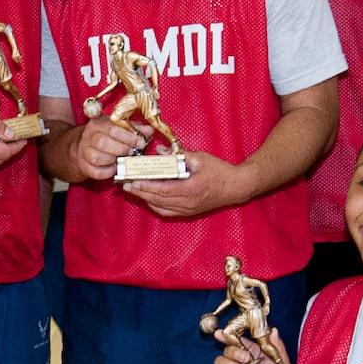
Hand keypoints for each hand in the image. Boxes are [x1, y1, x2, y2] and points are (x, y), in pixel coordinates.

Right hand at [71, 117, 144, 181]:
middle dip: (122, 149)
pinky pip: (96, 172)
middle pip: (103, 143)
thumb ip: (134, 128)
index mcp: (98, 124)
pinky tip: (115, 168)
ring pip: (97, 157)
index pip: (113, 129)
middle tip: (132, 152)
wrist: (83, 147)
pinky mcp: (84, 166)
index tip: (140, 142)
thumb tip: (149, 130)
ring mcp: (84, 152)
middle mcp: (88, 137)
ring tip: (123, 160)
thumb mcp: (118, 127)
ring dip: (113, 160)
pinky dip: (107, 172)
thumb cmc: (105, 136)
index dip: (129, 137)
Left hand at [125, 150, 252, 217]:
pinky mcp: (189, 212)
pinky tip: (149, 198)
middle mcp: (188, 202)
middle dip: (140, 193)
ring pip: (161, 207)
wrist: (236, 187)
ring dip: (146, 199)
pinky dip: (156, 205)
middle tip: (126, 186)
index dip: (145, 187)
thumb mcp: (200, 158)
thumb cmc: (220, 171)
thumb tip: (160, 151)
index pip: (162, 190)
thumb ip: (179, 155)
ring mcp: (188, 209)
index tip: (132, 181)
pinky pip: (168, 211)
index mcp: (191, 189)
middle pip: (158, 200)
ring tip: (134, 191)